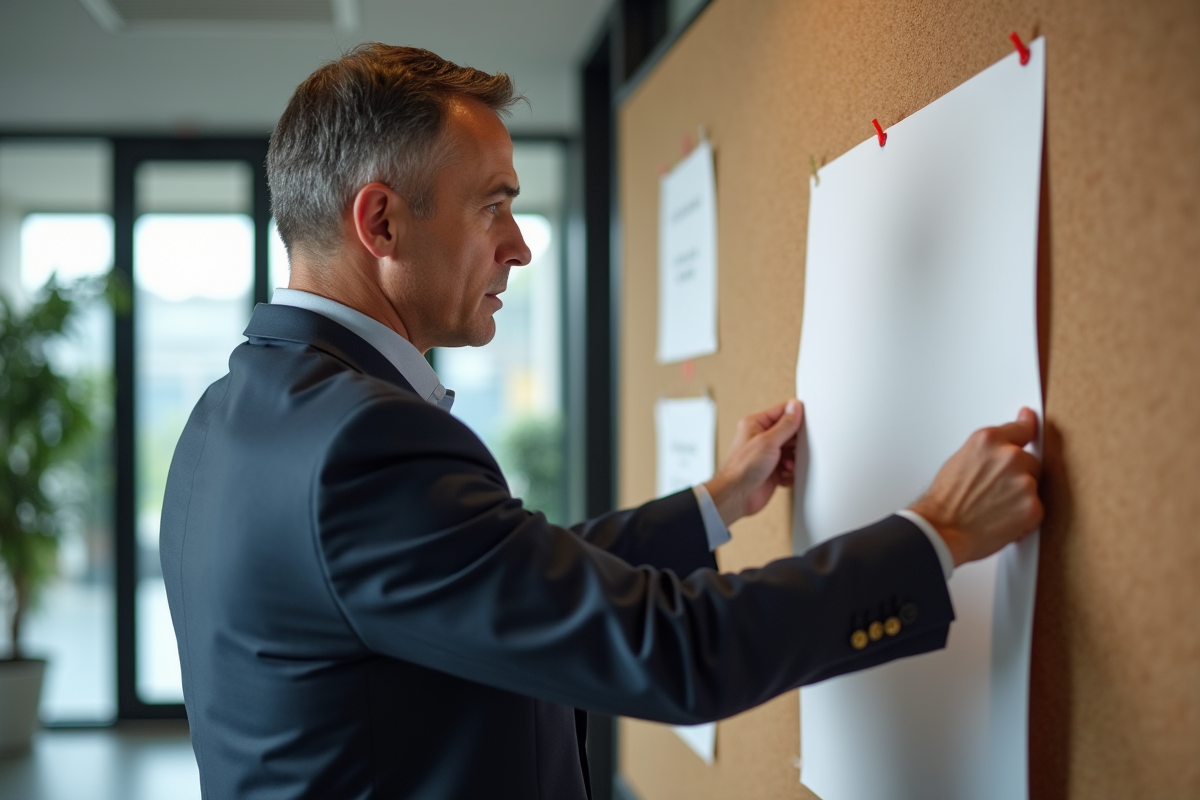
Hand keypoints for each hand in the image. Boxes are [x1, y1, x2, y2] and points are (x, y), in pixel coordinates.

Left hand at [704, 399, 803, 525]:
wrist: (737, 496)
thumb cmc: (742, 468)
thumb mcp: (768, 441)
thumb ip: (784, 425)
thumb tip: (794, 407)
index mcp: (756, 425)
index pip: (780, 412)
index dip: (795, 415)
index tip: (808, 420)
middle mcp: (761, 439)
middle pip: (788, 433)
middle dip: (796, 442)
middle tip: (799, 447)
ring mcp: (767, 456)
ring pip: (791, 452)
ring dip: (794, 459)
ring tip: (789, 464)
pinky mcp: (772, 472)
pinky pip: (789, 468)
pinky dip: (791, 472)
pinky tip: (787, 474)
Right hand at [909, 407, 1043, 566]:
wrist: (942, 529)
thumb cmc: (946, 500)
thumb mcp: (961, 460)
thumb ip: (988, 450)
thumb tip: (1002, 447)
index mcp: (988, 441)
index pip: (1021, 428)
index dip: (1026, 426)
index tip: (1030, 421)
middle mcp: (1009, 457)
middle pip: (1030, 461)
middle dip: (1018, 474)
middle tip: (996, 490)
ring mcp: (1024, 482)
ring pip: (1033, 485)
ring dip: (1020, 496)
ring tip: (994, 506)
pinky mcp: (1032, 508)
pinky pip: (1035, 508)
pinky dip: (1023, 516)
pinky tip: (1001, 518)